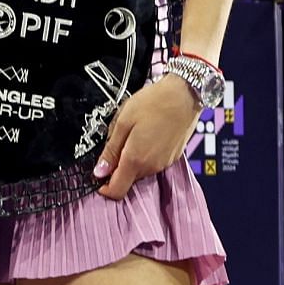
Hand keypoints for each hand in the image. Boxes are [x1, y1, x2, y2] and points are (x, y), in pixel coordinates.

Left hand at [93, 71, 200, 201]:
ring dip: (132, 160)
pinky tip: (146, 136)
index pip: (116, 190)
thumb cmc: (154, 102)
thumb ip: (110, 150)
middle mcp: (151, 166)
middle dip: (117, 168)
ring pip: (140, 172)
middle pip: (127, 180)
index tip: (98, 174)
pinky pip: (152, 163)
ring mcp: (164, 163)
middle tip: (116, 144)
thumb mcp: (123, 122)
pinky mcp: (172, 157)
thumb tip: (99, 171)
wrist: (185, 94)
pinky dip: (145, 155)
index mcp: (135, 160)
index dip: (104, 187)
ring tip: (133, 136)